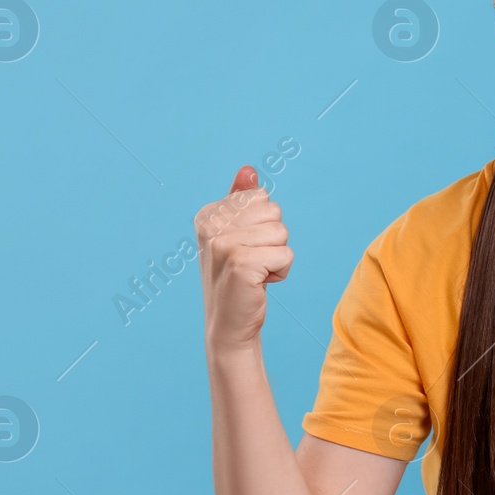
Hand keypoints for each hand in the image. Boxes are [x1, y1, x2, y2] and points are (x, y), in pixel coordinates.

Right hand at [195, 165, 293, 349]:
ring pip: (282, 232)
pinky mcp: (241, 263)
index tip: (244, 247)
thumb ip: (241, 200)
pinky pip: (286, 254)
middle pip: (274, 211)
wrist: (229, 324)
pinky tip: (260, 284)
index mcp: (208, 214)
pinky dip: (281, 271)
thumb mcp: (237, 235)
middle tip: (252, 262)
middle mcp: (210, 226)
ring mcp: (223, 244)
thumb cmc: (237, 278)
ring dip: (277, 256)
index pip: (260, 197)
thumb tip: (249, 170)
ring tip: (255, 273)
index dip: (263, 224)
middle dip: (273, 239)